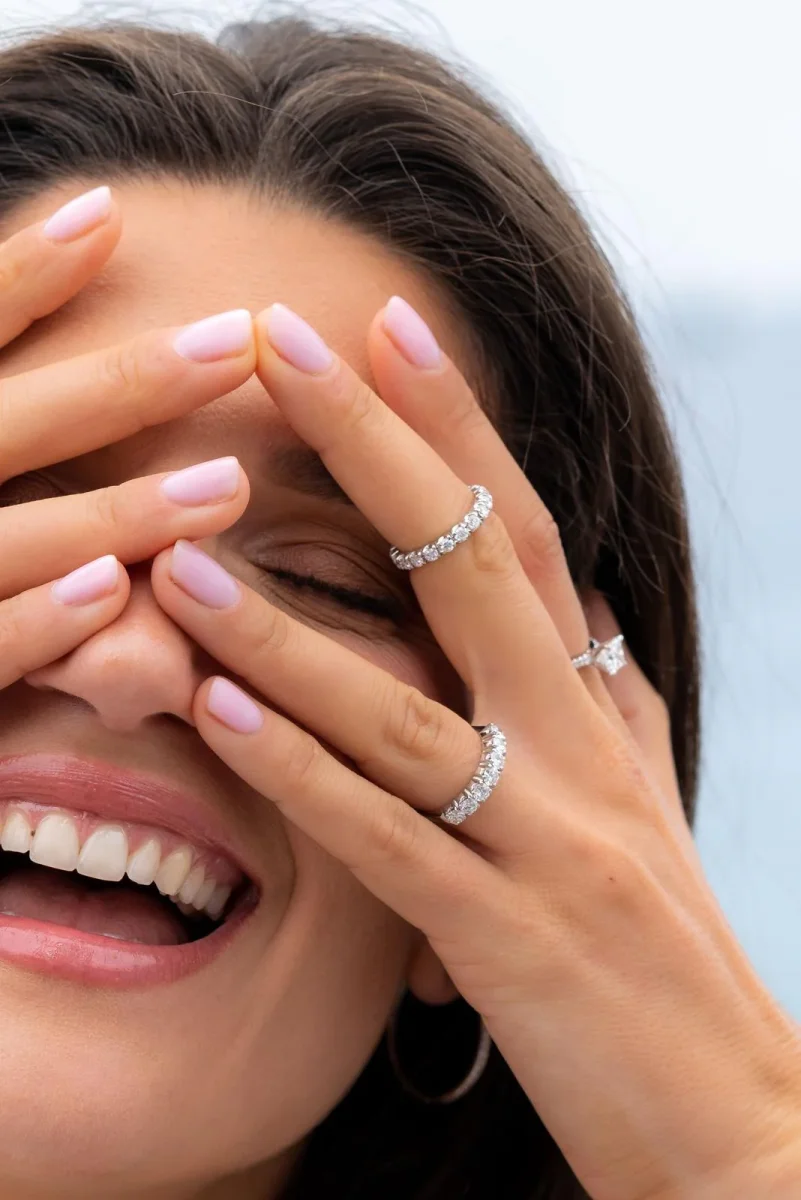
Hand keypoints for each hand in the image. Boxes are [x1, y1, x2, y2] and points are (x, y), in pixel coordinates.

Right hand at [0, 186, 253, 687]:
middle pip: (5, 426)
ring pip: (6, 540)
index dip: (22, 275)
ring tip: (230, 486)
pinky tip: (116, 591)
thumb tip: (65, 269)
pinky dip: (36, 619)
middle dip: (122, 386)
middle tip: (239, 342)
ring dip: (114, 511)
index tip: (112, 214)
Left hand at [152, 299, 800, 1199]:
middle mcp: (575, 751)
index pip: (526, 533)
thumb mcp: (640, 797)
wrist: (731, 1114)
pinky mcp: (503, 940)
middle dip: (379, 447)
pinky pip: (386, 842)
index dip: (460, 426)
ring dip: (288, 627)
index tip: (390, 325)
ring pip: (403, 707)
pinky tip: (217, 713)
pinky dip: (301, 774)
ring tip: (185, 555)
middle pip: (473, 567)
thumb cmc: (665, 947)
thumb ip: (606, 697)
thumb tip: (588, 609)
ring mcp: (542, 841)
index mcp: (596, 709)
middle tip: (285, 341)